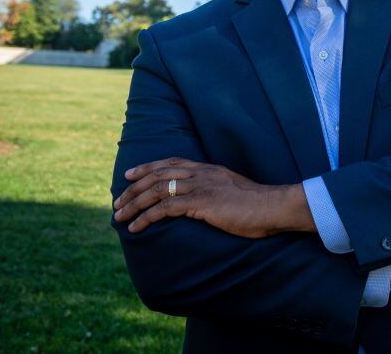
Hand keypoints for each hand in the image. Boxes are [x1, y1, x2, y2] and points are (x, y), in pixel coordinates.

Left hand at [113, 158, 309, 237]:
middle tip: (117, 202)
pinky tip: (136, 227)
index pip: (172, 163)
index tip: (130, 174)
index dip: (148, 167)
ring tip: (119, 217)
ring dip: (134, 204)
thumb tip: (205, 202)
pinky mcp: (200, 203)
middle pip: (158, 175)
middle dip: (133, 188)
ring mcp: (200, 187)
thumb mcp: (233, 192)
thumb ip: (217, 192)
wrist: (272, 207)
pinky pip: (164, 209)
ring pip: (156, 190)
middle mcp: (201, 174)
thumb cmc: (258, 206)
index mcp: (208, 169)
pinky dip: (146, 218)